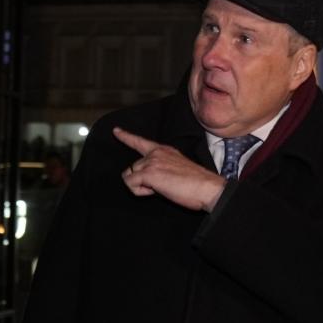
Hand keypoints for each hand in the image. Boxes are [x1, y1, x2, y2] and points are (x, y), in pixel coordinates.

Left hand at [113, 127, 227, 211]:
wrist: (207, 188)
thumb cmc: (196, 183)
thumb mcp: (177, 169)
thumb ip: (162, 168)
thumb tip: (152, 180)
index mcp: (164, 150)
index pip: (140, 142)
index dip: (126, 136)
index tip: (116, 131)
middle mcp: (155, 153)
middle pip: (133, 167)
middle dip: (142, 180)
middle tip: (163, 186)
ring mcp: (151, 162)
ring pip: (130, 176)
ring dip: (141, 186)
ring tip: (162, 188)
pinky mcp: (148, 173)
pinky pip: (130, 184)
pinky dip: (139, 191)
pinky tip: (155, 191)